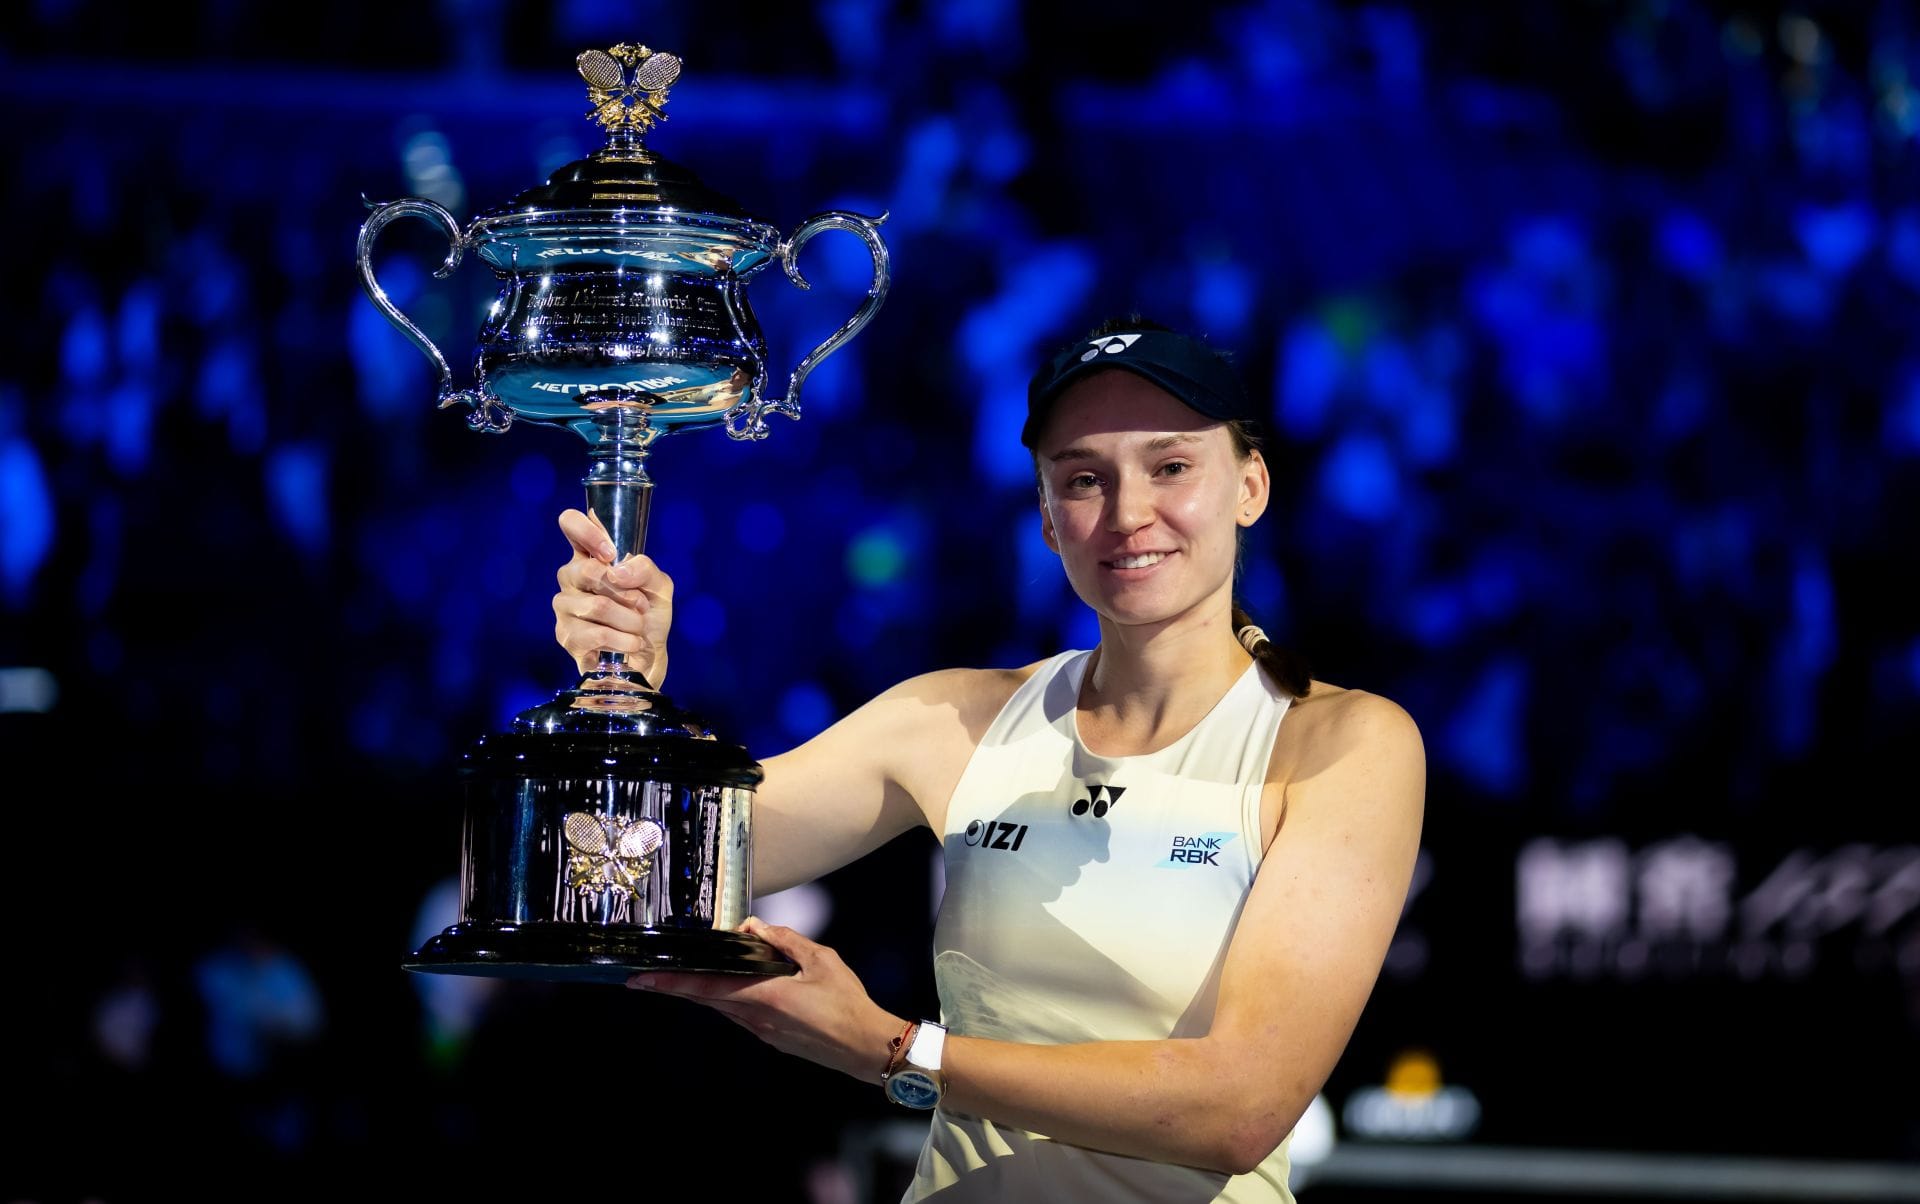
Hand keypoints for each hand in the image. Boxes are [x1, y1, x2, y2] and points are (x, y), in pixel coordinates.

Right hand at [552, 507, 673, 681]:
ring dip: (630, 619)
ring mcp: (564, 606)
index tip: (610, 554)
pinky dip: (624, 639)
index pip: (571, 523)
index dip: (587, 531)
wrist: (648, 655)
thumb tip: (616, 572)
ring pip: (598, 605)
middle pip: (588, 571)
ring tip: (638, 627)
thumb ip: (644, 568)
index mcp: (590, 556)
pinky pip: (597, 633)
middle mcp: (570, 577)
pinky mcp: (566, 636)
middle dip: (626, 592)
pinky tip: (631, 643)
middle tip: (640, 605)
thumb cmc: (648, 614)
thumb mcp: (659, 586)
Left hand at [628, 917, 904, 1083]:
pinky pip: (739, 1014)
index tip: (642, 979)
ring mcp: (762, 1030)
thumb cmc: (848, 1002)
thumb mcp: (821, 960)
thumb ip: (785, 941)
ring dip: (699, 993)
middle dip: (673, 987)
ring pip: (721, 1007)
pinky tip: (725, 989)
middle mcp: (756, 1017)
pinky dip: (724, 999)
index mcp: (765, 995)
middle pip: (706, 999)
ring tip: (679, 978)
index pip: (707, 986)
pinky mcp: (772, 1037)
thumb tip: (754, 926)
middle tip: (643, 978)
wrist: (865, 1046)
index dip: (672, 982)